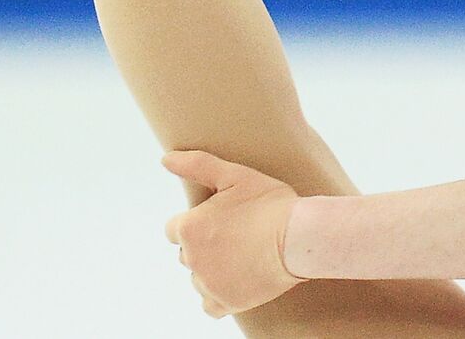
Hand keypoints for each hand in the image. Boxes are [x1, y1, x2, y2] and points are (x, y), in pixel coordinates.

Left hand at [162, 150, 306, 318]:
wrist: (299, 237)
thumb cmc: (270, 203)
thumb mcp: (235, 175)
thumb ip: (197, 165)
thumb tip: (165, 159)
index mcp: (190, 227)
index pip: (174, 229)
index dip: (196, 222)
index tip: (219, 219)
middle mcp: (193, 258)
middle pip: (186, 253)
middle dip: (204, 245)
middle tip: (235, 234)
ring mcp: (209, 283)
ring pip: (198, 278)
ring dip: (212, 269)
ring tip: (241, 255)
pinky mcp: (226, 302)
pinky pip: (209, 305)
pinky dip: (218, 295)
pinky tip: (236, 280)